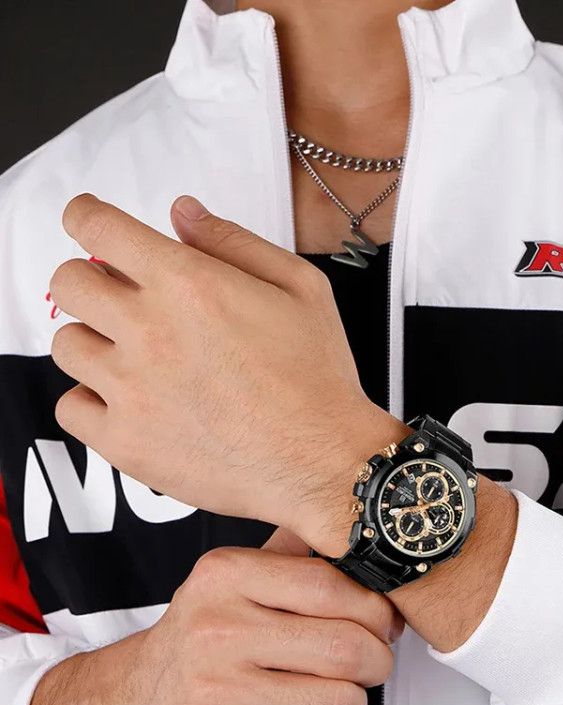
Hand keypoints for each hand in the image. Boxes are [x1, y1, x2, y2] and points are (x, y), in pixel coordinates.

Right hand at [29, 538, 403, 704]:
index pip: (329, 585)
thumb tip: (361, 542)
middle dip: (378, 659)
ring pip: (338, 702)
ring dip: (351, 701)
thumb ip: (292, 553)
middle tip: (374, 660)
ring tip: (332, 689)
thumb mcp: (233, 576)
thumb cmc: (201, 632)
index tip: (385, 620)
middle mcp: (218, 630)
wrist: (136, 695)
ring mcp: (217, 692)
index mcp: (226, 576)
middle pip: (345, 647)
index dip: (375, 607)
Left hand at [49, 193, 407, 553]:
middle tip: (119, 296)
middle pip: (68, 282)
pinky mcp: (125, 442)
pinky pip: (70, 408)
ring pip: (67, 345)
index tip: (88, 222)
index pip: (97, 227)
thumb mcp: (300, 288)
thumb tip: (185, 213)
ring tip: (137, 356)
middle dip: (89, 279)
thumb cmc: (317, 379)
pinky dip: (93, 400)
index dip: (86, 216)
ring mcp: (131, 390)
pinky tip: (131, 400)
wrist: (323, 459)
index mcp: (190, 285)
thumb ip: (234, 242)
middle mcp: (150, 331)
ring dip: (96, 340)